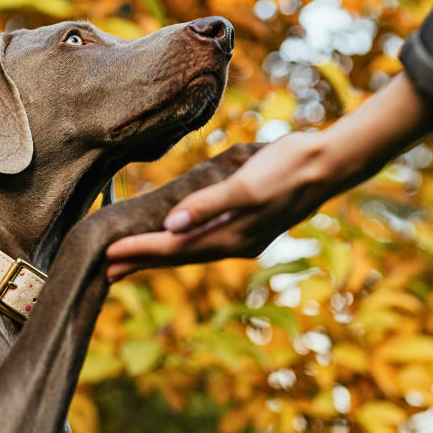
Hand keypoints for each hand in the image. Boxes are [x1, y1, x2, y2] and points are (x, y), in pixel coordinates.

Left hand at [105, 132, 340, 278]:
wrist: (329, 163)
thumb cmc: (288, 167)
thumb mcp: (246, 184)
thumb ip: (209, 205)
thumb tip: (171, 225)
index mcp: (233, 236)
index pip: (174, 248)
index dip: (140, 251)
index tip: (107, 254)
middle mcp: (235, 242)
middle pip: (178, 256)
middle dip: (141, 261)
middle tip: (103, 269)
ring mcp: (242, 236)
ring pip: (189, 250)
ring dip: (157, 255)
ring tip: (127, 260)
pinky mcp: (247, 224)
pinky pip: (203, 240)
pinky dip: (180, 243)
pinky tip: (170, 239)